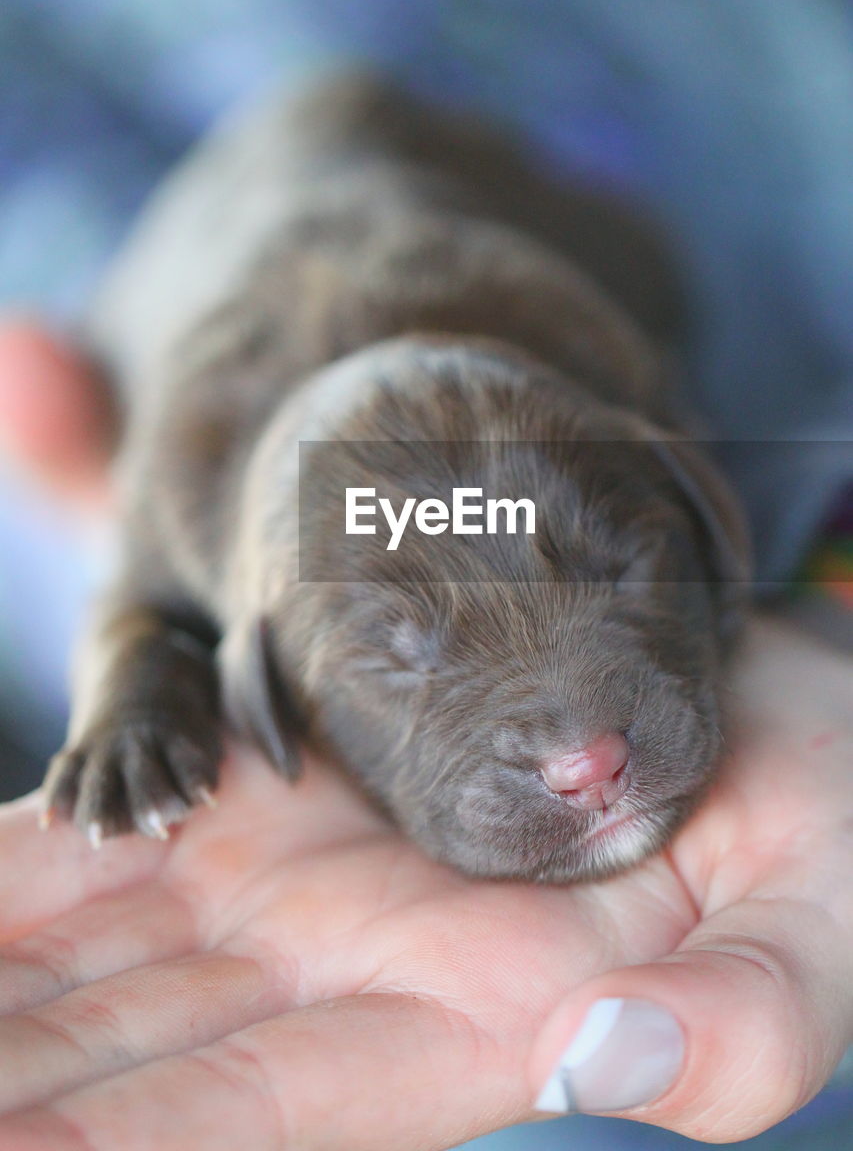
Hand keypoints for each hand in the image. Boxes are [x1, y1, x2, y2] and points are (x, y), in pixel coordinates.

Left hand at [0, 324, 849, 1148]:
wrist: (761, 698)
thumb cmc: (823, 823)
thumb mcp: (820, 931)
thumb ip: (745, 1026)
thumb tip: (613, 1057)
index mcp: (469, 1030)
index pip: (250, 1118)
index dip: (111, 1149)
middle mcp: (361, 968)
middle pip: (135, 1048)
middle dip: (13, 1076)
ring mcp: (315, 872)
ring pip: (110, 942)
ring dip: (1, 979)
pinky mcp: (300, 781)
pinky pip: (141, 818)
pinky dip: (42, 851)